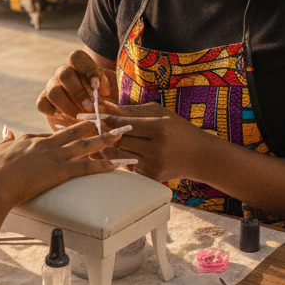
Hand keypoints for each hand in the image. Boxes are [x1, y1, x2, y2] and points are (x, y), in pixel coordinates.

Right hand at [0, 121, 124, 208]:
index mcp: (33, 139)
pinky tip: (114, 165)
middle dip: (95, 126)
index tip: (84, 127)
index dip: (71, 130)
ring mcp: (55, 156)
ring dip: (106, 139)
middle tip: (112, 120)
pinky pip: (85, 167)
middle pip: (76, 131)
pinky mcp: (58, 170)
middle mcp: (47, 144)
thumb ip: (6, 139)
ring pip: (86, 145)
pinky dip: (101, 166)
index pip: (57, 132)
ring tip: (121, 134)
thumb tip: (6, 129)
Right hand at [37, 49, 111, 125]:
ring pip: (53, 90)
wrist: (95, 119)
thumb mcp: (115, 93)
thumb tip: (106, 91)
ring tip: (80, 118)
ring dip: (67, 105)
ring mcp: (52, 87)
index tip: (99, 88)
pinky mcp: (44, 102)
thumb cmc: (109, 102)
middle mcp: (65, 74)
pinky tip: (66, 119)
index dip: (87, 69)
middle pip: (64, 73)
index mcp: (81, 67)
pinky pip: (42, 103)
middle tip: (90, 108)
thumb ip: (113, 88)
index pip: (77, 57)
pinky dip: (53, 112)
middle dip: (78, 92)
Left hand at [86, 102, 214, 183]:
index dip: (103, 117)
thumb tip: (106, 107)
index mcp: (159, 128)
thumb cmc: (178, 129)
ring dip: (104, 146)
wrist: (199, 156)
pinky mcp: (150, 177)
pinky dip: (116, 157)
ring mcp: (152, 165)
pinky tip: (106, 152)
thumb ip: (133, 111)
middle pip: (118, 139)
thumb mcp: (159, 113)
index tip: (86, 112)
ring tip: (94, 137)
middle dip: (101, 131)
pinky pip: (126, 165)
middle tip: (85, 123)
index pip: (124, 122)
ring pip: (118, 154)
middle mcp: (155, 148)